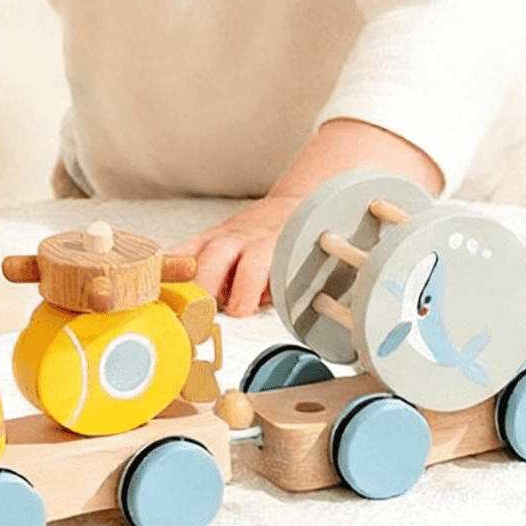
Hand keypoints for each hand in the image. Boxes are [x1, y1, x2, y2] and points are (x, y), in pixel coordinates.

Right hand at [173, 120, 443, 316]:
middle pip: (223, 255)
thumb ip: (345, 287)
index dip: (249, 283)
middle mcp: (254, 234)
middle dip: (209, 285)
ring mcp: (232, 233)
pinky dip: (170, 264)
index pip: (263, 260)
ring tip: (177, 311)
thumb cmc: (331, 243)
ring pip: (200, 251)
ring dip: (188, 281)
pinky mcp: (216, 236)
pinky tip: (154, 284)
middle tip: (201, 317)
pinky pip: (186, 247)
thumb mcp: (343, 262)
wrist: (316, 200)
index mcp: (286, 240)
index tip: (237, 308)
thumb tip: (371, 326)